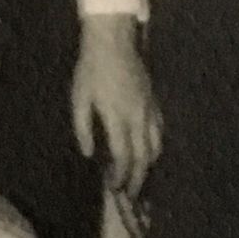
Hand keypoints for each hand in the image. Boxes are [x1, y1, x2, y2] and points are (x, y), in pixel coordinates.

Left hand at [71, 15, 161, 195]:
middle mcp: (138, 117)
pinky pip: (159, 131)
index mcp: (117, 117)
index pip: (123, 156)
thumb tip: (87, 153)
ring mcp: (149, 109)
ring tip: (140, 177)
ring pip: (156, 146)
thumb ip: (82, 127)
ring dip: (149, 165)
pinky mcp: (153, 102)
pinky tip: (149, 151)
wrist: (113, 42)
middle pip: (144, 157)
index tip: (114, 188)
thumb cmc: (91, 70)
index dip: (121, 176)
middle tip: (132, 195)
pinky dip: (155, 146)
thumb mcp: (79, 97)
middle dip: (139, 179)